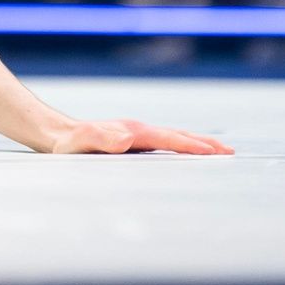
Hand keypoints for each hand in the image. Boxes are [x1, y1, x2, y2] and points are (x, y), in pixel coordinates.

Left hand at [48, 118, 232, 154]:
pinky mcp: (132, 141)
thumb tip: (127, 139)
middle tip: (230, 153)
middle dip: (203, 143)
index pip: (169, 139)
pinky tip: (187, 153)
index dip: (191, 146)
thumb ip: (100, 139)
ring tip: (219, 151)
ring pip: (172, 137)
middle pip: (177, 136)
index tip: (215, 152)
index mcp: (131, 132)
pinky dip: (181, 145)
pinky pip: (163, 143)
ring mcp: (135, 135)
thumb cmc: (66, 145)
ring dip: (195, 143)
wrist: (54, 135)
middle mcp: (136, 131)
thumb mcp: (79, 144)